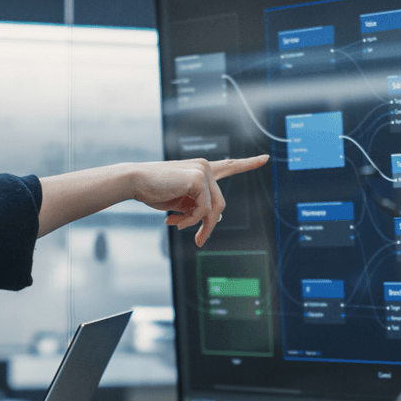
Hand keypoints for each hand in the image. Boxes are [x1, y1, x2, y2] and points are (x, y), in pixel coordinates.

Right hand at [133, 155, 267, 245]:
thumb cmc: (153, 191)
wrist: (135, 181)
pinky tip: (172, 219)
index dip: (248, 163)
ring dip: (198, 225)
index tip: (265, 158)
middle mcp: (205, 167)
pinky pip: (203, 210)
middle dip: (209, 226)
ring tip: (177, 227)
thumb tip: (217, 219)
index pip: (229, 165)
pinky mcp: (198, 179)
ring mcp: (203, 171)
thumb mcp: (180, 203)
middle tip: (198, 242)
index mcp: (202, 170)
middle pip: (220, 205)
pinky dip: (189, 220)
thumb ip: (198, 207)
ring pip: (214, 209)